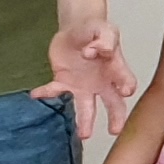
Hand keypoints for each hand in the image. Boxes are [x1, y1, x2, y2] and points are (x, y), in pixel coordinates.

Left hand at [40, 22, 133, 138]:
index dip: (126, 86)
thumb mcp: (104, 29)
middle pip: (113, 103)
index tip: (125, 92)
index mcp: (116, 68)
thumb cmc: (95, 29)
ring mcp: (84, 86)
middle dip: (115, 117)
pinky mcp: (65, 83)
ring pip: (87, 107)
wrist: (76, 28)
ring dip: (85, 121)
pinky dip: (46, 94)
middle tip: (114, 130)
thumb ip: (104, 39)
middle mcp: (102, 82)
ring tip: (83, 135)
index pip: (126, 80)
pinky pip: (56, 92)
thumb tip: (96, 51)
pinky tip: (36, 95)